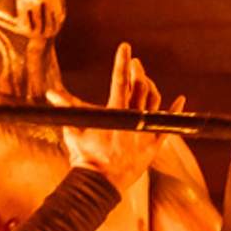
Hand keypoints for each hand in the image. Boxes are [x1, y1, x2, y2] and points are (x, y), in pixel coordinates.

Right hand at [60, 43, 169, 182]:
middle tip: (134, 62)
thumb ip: (67, 108)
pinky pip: (169, 125)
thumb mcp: (75, 130)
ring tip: (145, 79)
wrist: (100, 183)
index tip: (125, 46)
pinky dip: (175, 111)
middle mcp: (133, 120)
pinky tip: (181, 100)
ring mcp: (145, 132)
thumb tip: (50, 93)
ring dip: (150, 86)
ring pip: (154, 101)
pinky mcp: (154, 145)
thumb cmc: (85, 155)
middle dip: (137, 71)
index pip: (119, 81)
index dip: (121, 62)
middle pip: (139, 87)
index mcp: (114, 114)